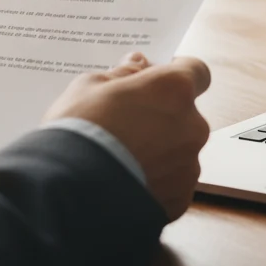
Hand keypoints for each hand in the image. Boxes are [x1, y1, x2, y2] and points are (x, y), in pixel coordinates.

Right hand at [45, 51, 210, 220]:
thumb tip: (138, 65)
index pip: (196, 70)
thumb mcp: (90, 86)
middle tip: (124, 123)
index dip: (175, 73)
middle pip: (184, 113)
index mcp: (175, 90)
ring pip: (178, 150)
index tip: (155, 79)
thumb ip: (123, 73)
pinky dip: (153, 181)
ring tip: (119, 159)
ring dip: (158, 150)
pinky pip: (170, 183)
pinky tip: (124, 182)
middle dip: (160, 114)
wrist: (69, 193)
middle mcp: (192, 126)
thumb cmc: (78, 131)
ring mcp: (188, 166)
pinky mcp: (180, 200)